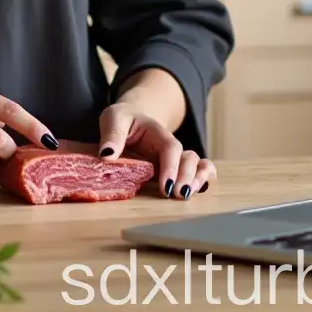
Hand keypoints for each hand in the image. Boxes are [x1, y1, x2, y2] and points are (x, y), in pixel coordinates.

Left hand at [98, 101, 216, 199]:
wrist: (131, 117)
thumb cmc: (122, 119)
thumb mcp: (113, 118)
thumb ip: (112, 135)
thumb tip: (107, 155)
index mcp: (156, 131)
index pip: (170, 147)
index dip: (171, 166)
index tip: (166, 186)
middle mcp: (170, 145)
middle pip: (187, 158)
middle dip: (185, 177)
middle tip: (178, 195)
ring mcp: (175, 157)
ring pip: (197, 164)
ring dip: (197, 179)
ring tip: (187, 195)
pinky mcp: (175, 167)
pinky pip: (198, 169)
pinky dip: (205, 177)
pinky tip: (202, 189)